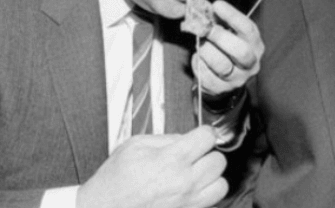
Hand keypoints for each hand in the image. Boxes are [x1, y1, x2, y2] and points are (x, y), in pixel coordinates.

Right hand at [77, 126, 226, 207]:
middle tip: (196, 154)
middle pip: (219, 161)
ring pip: (221, 185)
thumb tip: (184, 138)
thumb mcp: (134, 145)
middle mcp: (185, 182)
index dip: (204, 133)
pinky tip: (190, 190)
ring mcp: (188, 202)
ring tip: (197, 174)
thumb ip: (165, 139)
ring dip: (211, 177)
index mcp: (172, 159)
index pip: (208, 138)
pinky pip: (210, 203)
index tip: (200, 135)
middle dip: (208, 154)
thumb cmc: (114, 182)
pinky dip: (204, 195)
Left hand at [192, 0, 263, 95]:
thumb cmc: (226, 48)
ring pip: (222, 66)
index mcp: (255, 44)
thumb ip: (220, 20)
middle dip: (221, 37)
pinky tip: (198, 57)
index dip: (232, 16)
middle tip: (206, 28)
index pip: (248, 29)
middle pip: (241, 51)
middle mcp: (251, 63)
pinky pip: (207, 78)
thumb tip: (205, 7)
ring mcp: (238, 79)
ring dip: (207, 52)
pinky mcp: (222, 89)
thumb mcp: (229, 32)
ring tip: (200, 44)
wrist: (225, 78)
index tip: (217, 5)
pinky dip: (198, 65)